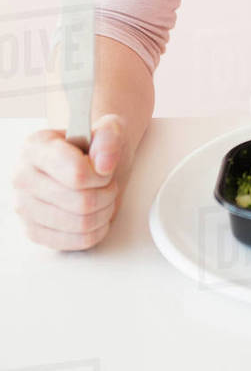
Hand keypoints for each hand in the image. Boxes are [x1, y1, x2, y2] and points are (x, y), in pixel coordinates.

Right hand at [12, 114, 127, 251]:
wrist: (87, 161)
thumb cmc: (94, 146)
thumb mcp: (108, 129)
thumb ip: (109, 137)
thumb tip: (104, 164)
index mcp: (35, 147)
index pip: (76, 173)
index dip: (101, 175)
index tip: (106, 170)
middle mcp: (22, 177)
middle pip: (81, 202)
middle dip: (107, 194)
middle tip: (110, 185)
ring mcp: (24, 208)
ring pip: (80, 223)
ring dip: (104, 212)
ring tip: (106, 198)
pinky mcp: (33, 231)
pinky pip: (75, 241)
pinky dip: (96, 231)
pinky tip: (98, 216)